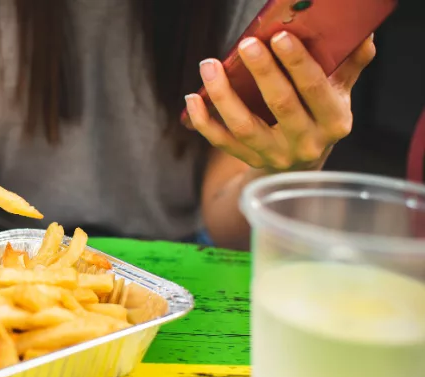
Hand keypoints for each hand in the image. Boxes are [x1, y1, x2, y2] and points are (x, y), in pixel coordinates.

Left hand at [186, 32, 375, 171]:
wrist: (300, 164)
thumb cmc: (317, 116)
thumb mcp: (338, 95)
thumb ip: (348, 65)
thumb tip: (361, 34)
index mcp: (332, 121)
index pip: (315, 90)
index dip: (298, 64)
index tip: (280, 38)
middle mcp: (305, 142)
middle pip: (279, 105)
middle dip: (262, 72)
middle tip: (246, 44)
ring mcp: (274, 154)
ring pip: (243, 125)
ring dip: (223, 94)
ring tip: (209, 65)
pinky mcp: (248, 160)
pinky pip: (221, 142)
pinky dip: (204, 121)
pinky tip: (193, 97)